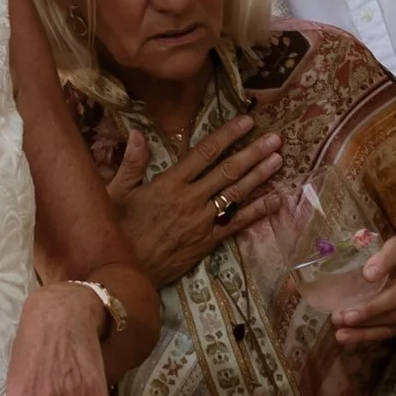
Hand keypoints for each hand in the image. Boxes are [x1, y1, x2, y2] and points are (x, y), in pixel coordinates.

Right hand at [105, 108, 284, 286]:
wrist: (125, 273)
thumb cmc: (117, 231)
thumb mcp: (116, 193)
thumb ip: (131, 163)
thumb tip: (137, 132)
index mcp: (169, 184)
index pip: (204, 153)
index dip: (227, 135)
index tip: (246, 121)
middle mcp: (190, 199)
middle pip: (227, 171)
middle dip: (253, 153)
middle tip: (275, 138)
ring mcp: (202, 222)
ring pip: (236, 194)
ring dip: (259, 176)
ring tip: (278, 159)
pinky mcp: (207, 242)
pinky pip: (237, 224)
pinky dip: (258, 211)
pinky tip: (275, 200)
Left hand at [326, 234, 395, 357]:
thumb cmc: (385, 269)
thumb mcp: (376, 255)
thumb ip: (356, 256)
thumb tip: (314, 269)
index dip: (385, 261)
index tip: (368, 274)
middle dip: (373, 306)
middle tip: (346, 314)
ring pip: (393, 315)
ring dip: (366, 321)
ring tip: (340, 322)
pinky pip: (386, 331)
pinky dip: (364, 335)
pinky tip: (344, 336)